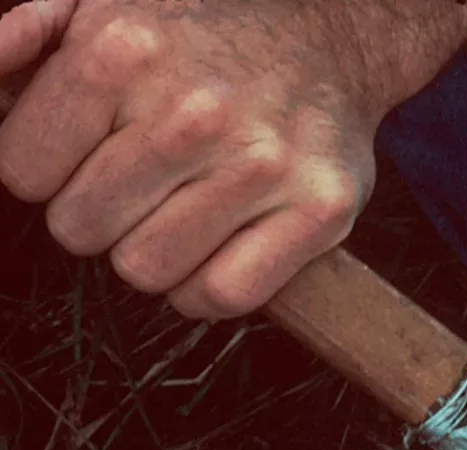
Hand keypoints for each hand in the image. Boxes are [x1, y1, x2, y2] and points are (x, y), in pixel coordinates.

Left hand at [0, 0, 400, 319]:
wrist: (327, 39)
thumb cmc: (200, 35)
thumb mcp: (97, 7)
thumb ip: (25, 42)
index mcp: (123, 49)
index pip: (22, 170)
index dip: (44, 170)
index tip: (82, 154)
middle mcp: (194, 111)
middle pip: (79, 228)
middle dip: (97, 212)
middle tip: (135, 182)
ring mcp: (264, 166)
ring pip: (146, 270)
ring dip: (152, 251)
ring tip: (178, 209)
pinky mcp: (320, 210)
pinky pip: (223, 294)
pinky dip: (206, 287)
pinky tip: (214, 245)